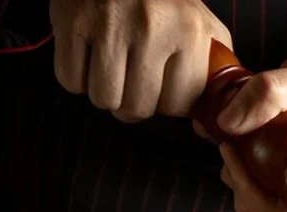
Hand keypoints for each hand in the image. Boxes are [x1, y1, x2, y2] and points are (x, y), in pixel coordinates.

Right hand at [50, 0, 231, 121]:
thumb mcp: (201, 21)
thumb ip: (215, 64)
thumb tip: (210, 116)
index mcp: (190, 32)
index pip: (177, 105)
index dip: (166, 104)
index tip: (160, 90)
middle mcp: (153, 28)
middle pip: (137, 107)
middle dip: (132, 103)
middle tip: (131, 83)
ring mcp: (110, 25)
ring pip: (104, 98)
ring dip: (104, 92)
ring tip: (111, 70)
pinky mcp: (73, 21)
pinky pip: (70, 80)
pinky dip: (76, 78)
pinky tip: (88, 58)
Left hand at [207, 30, 286, 211]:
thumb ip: (266, 95)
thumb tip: (225, 124)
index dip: (247, 191)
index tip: (231, 150)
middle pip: (260, 210)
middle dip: (237, 181)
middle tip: (229, 144)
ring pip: (256, 200)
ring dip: (236, 176)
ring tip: (232, 140)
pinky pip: (259, 183)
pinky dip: (239, 165)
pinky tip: (232, 138)